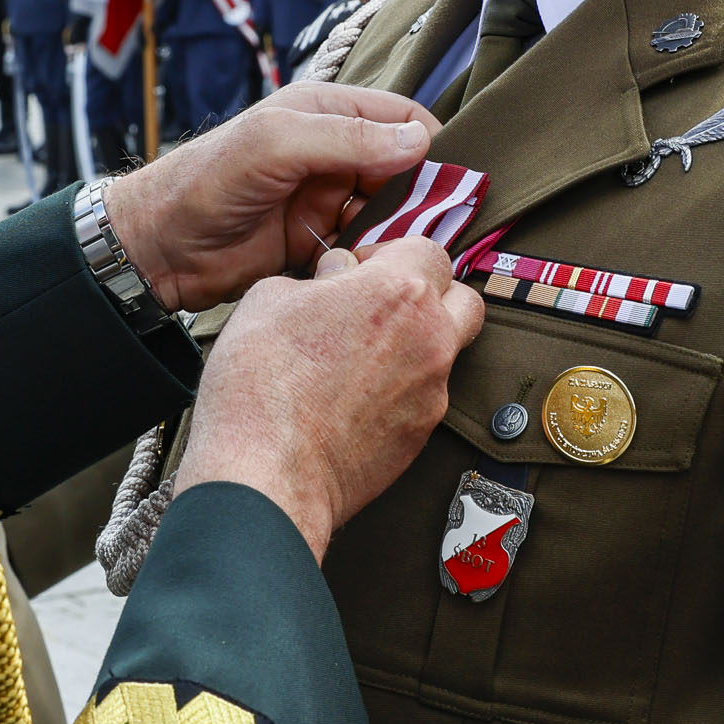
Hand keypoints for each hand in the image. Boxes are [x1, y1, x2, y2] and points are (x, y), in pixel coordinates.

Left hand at [100, 83, 437, 312]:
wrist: (155, 248)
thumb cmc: (203, 182)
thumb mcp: (274, 144)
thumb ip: (344, 138)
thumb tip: (417, 142)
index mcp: (326, 112)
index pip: (403, 120)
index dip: (431, 147)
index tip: (449, 184)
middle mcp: (333, 153)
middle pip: (406, 172)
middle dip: (421, 200)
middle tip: (424, 231)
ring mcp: (327, 200)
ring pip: (390, 216)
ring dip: (397, 235)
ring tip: (389, 254)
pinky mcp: (318, 242)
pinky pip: (365, 249)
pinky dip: (372, 261)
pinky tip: (366, 272)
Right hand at [177, 239, 484, 559]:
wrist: (267, 473)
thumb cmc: (261, 384)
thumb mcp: (269, 298)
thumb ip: (318, 279)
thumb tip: (334, 281)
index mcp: (398, 291)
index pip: (429, 250)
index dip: (391, 253)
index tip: (360, 269)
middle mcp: (430, 338)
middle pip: (463, 298)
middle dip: (430, 295)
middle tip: (381, 306)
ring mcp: (432, 392)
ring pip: (445, 352)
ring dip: (417, 344)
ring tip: (364, 356)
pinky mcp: (421, 435)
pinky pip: (424, 397)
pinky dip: (400, 390)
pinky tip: (355, 399)